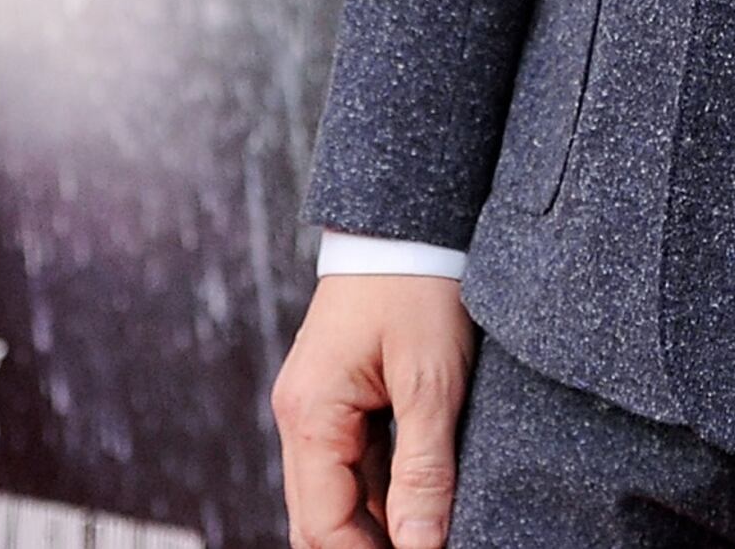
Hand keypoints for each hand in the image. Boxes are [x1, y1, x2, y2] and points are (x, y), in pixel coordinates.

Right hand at [274, 271, 475, 548]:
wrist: (409, 218)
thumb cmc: (419, 287)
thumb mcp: (431, 380)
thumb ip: (424, 469)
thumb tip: (419, 547)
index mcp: (311, 416)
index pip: (324, 526)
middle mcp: (302, 417)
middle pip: (323, 517)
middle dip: (368, 546)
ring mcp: (319, 407)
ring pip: (340, 493)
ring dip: (379, 523)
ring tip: (430, 534)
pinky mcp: (342, 396)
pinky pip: (356, 462)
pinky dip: (385, 490)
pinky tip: (423, 506)